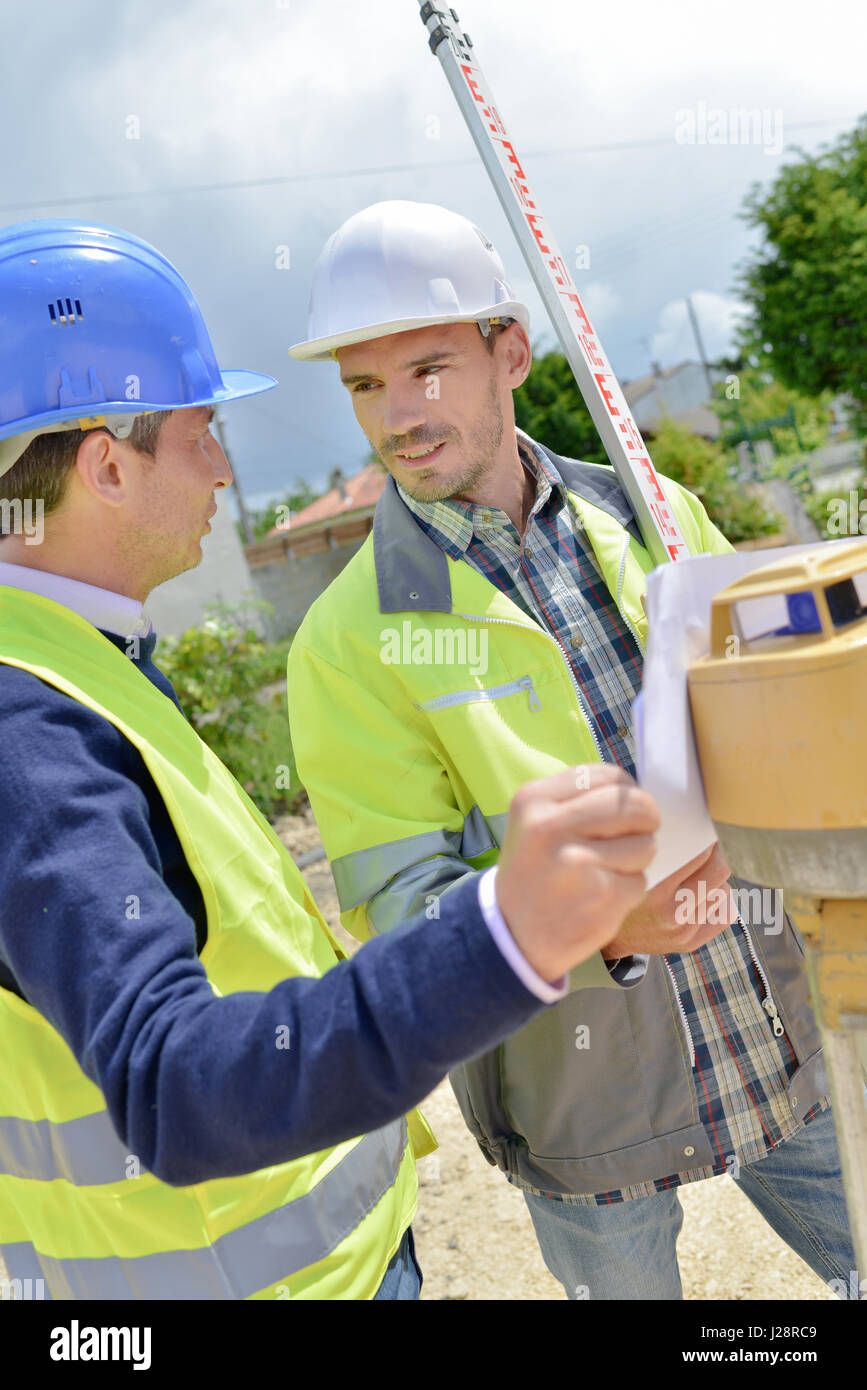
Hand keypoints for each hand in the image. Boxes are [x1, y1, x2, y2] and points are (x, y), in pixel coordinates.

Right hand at [495, 764, 658, 981]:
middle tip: (632, 841)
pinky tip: (600, 898)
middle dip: (645, 824)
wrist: (511, 935)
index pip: (609, 776)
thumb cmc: (536, 871)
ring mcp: (577, 862)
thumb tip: (637, 792)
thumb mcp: (537, 822)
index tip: (625, 813)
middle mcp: (551, 826)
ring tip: (605, 873)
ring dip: (636, 861)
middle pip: (636, 806)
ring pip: (645, 845)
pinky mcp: (601, 895)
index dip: (629, 793)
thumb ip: (580, 800)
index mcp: (534, 799)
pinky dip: (628, 892)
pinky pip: (640, 881)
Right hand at [599, 841, 734, 958]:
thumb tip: (689, 823)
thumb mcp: (629, 863)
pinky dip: (717, 903)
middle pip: (719, 870)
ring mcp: (683, 930)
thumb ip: (654, 846)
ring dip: (713, 881)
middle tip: (706, 850)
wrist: (606, 935)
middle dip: (716, 856)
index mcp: (655, 887)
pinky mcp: (690, 943)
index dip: (705, 839)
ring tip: (696, 877)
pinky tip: (700, 898)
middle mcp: (671, 912)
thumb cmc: (618, 887)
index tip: (700, 832)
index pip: (701, 854)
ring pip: (724, 891)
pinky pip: (724, 915)